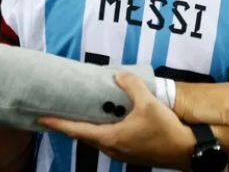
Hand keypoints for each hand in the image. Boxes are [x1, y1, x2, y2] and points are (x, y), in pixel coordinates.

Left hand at [40, 73, 194, 169]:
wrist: (186, 151)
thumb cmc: (166, 129)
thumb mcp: (148, 103)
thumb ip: (131, 86)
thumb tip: (118, 75)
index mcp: (111, 138)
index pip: (77, 130)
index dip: (58, 123)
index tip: (42, 118)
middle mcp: (112, 148)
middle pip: (84, 136)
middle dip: (69, 125)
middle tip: (57, 113)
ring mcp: (122, 153)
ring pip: (97, 140)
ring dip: (85, 129)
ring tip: (79, 114)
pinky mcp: (131, 153)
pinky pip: (108, 141)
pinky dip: (100, 131)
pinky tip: (106, 121)